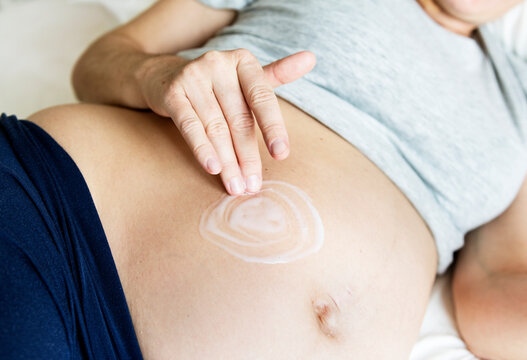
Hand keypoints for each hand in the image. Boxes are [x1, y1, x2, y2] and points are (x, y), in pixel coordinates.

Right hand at [138, 49, 315, 194]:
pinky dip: (202, 148)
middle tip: (253, 185)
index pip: (262, 98)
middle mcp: (218, 64)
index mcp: (243, 61)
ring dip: (227, 161)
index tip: (281, 154)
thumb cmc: (217, 84)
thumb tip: (311, 58)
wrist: (164, 76)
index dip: (273, 127)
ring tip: (236, 186)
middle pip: (238, 119)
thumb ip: (277, 74)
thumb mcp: (247, 77)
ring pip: (216, 127)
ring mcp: (193, 77)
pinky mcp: (172, 93)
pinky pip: (190, 126)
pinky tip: (213, 168)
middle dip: (247, 156)